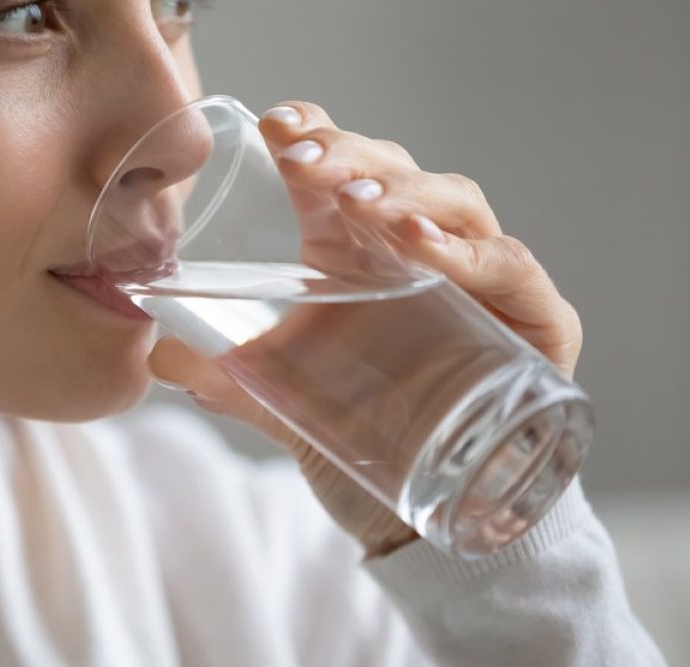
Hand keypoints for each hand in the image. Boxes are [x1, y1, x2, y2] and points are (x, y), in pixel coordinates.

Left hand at [148, 100, 583, 556]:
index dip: (317, 136)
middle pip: (397, 176)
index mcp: (360, 253)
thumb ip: (222, 373)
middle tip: (304, 160)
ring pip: (456, 206)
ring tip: (356, 202)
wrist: (413, 519)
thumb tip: (152, 349)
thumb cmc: (356, 439)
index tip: (276, 125)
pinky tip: (418, 248)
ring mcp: (484, 282)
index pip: (342, 170)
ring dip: (404, 195)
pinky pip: (512, 269)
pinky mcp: (537, 324)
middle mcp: (425, 254)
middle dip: (351, 158)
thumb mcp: (281, 399)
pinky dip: (469, 253)